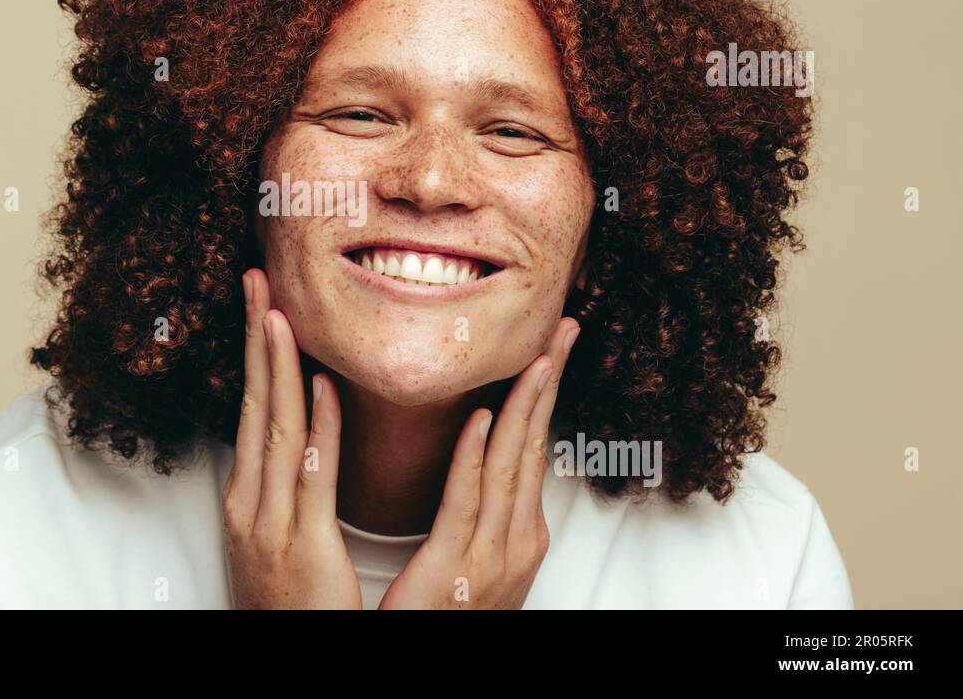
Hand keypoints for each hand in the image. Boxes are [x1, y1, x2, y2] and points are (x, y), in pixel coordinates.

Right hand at [221, 268, 362, 608]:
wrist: (285, 653)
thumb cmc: (286, 601)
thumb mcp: (272, 534)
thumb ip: (283, 485)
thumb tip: (302, 433)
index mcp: (246, 494)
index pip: (251, 406)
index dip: (255, 350)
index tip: (263, 301)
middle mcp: (249, 500)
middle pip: (254, 403)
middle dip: (255, 338)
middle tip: (258, 279)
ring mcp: (269, 522)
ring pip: (275, 428)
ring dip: (277, 366)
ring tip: (278, 312)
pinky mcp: (302, 546)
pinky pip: (312, 475)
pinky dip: (317, 427)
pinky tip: (321, 387)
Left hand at [377, 317, 579, 609]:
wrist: (431, 665)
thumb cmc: (446, 616)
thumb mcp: (476, 556)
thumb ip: (480, 505)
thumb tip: (480, 449)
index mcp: (520, 534)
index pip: (535, 448)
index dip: (545, 393)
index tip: (553, 346)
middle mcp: (517, 540)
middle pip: (535, 446)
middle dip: (550, 384)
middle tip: (564, 330)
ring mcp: (492, 557)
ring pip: (512, 466)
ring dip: (524, 405)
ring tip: (536, 354)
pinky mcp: (453, 570)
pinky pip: (466, 503)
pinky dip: (476, 458)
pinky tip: (483, 420)